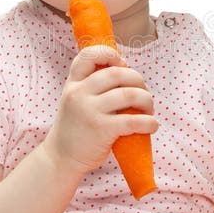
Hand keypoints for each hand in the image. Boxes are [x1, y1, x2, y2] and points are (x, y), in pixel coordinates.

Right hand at [44, 45, 157, 174]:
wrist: (61, 158)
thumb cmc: (76, 127)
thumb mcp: (75, 100)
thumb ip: (92, 86)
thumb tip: (127, 73)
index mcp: (73, 83)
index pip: (87, 55)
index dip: (109, 54)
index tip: (122, 65)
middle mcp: (79, 93)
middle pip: (117, 73)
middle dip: (138, 80)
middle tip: (143, 93)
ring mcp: (89, 111)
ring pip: (129, 94)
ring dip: (146, 100)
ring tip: (149, 110)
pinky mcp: (101, 130)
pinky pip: (133, 120)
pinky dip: (149, 122)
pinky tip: (152, 126)